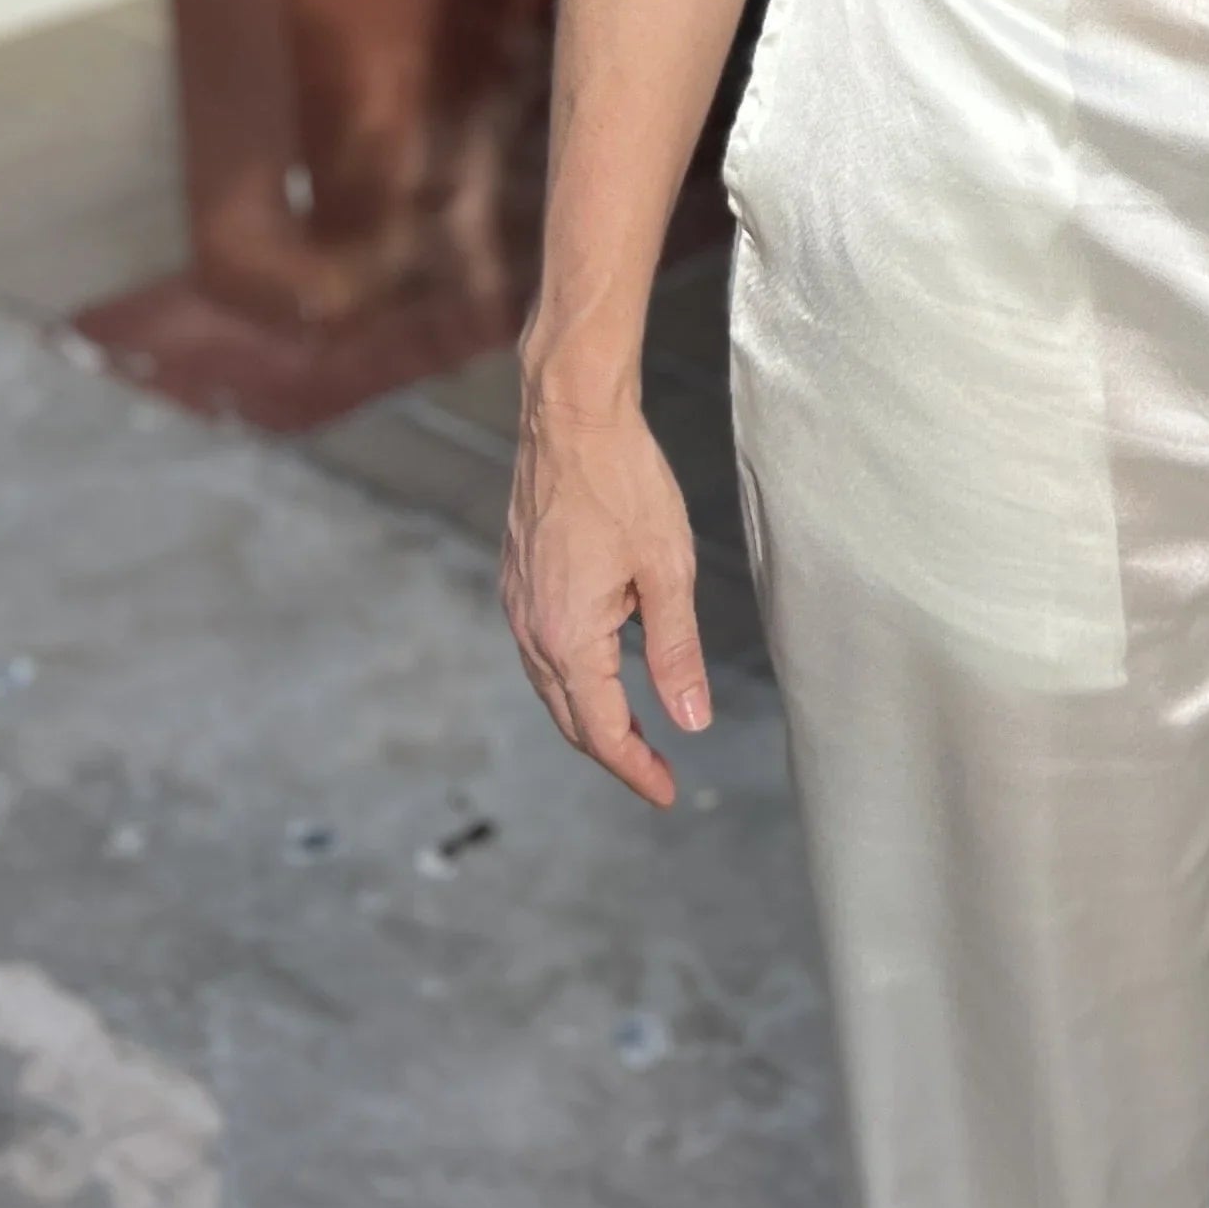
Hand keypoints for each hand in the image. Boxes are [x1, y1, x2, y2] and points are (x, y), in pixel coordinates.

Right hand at [498, 383, 712, 808]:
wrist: (570, 415)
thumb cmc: (623, 481)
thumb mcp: (667, 570)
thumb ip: (676, 651)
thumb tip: (691, 719)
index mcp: (568, 634)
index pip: (600, 730)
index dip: (635, 768)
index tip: (665, 792)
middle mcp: (532, 627)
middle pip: (570, 717)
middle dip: (614, 751)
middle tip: (656, 772)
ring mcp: (518, 602)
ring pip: (551, 685)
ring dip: (590, 715)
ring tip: (634, 730)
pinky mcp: (517, 577)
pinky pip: (541, 648)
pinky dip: (571, 675)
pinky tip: (600, 667)